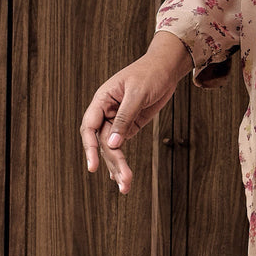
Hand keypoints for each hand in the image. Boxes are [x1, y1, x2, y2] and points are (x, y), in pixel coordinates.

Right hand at [80, 31, 191, 192]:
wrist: (166, 68)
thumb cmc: (150, 73)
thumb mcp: (138, 93)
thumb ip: (125, 117)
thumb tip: (113, 143)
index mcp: (102, 100)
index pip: (89, 127)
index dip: (90, 147)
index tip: (92, 166)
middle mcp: (106, 112)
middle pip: (103, 142)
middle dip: (111, 163)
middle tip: (123, 182)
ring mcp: (117, 120)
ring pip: (112, 148)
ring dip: (118, 166)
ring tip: (125, 187)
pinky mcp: (129, 126)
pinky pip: (121, 146)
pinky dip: (121, 161)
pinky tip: (121, 177)